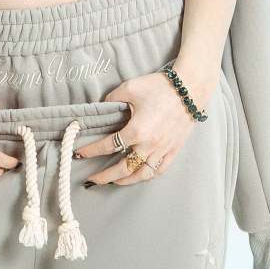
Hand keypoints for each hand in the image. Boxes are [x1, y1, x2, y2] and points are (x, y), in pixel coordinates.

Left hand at [72, 67, 211, 186]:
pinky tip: (139, 176)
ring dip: (125, 180)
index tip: (79, 154)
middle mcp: (148, 145)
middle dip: (104, 176)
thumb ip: (112, 99)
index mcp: (136, 131)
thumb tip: (103, 107)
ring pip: (141, 174)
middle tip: (92, 179)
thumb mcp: (130, 88)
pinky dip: (147, 176)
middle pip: (122, 168)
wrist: (190, 88)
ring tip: (113, 182)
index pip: (107, 146)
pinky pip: (159, 170)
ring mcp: (162, 150)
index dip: (90, 151)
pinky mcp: (174, 150)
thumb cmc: (160, 87)